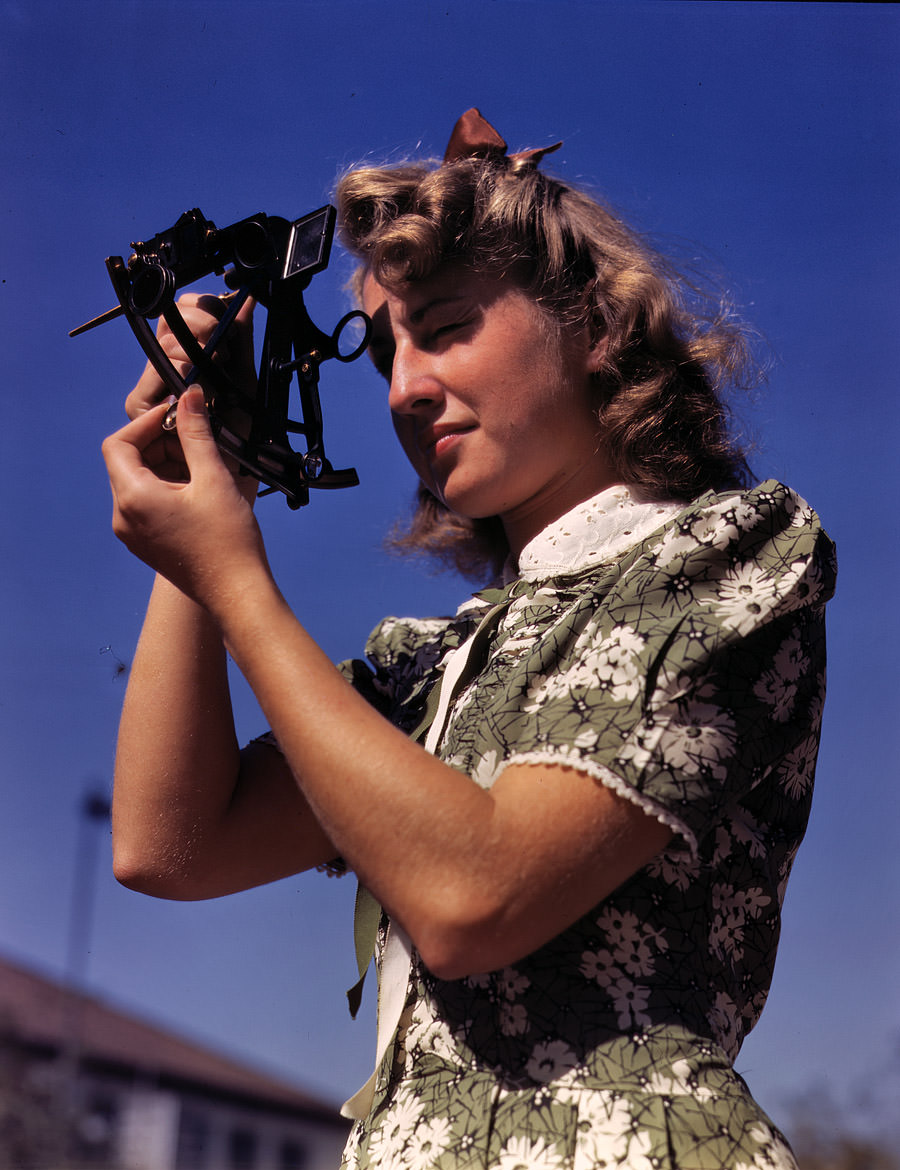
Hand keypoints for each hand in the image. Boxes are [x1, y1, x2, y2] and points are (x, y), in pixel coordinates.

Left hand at [102, 387, 269, 613]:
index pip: (119, 443)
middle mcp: (123, 517)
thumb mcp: (213, 478)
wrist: (237, 594)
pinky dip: (165, 486)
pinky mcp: (147, 544)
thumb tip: (189, 397)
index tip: (178, 415)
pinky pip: (145, 503)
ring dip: (164, 463)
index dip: (147, 423)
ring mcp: (133, 533)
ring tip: (201, 462)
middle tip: (194, 435)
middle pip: (126, 461)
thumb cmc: (228, 541)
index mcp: (133, 498)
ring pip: (137, 482)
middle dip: (158, 442)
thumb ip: (196, 433)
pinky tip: (197, 487)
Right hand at [125, 293, 255, 419]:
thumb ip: (240, 338)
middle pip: (168, 322)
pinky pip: (157, 371)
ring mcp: (149, 386)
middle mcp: (162, 369)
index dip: (202, 308)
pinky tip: (200, 383)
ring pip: (164, 344)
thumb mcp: (244, 378)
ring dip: (194, 350)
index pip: (180, 311)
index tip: (226, 322)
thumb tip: (244, 300)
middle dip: (200, 325)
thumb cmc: (241, 430)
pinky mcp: (139, 404)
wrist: (238, 465)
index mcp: (184, 356)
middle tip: (223, 346)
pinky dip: (182, 371)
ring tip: (217, 368)